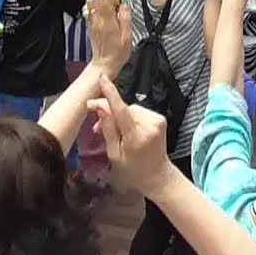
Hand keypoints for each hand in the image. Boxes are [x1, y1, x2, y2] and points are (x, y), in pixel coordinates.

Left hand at [85, 0, 132, 78]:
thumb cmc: (117, 53)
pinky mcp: (91, 26)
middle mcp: (98, 20)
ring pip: (90, 3)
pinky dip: (94, 2)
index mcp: (108, 22)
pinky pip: (89, 10)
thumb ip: (125, 19)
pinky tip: (100, 3)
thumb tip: (124, 6)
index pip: (104, 0)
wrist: (104, 64)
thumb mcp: (127, 37)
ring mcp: (92, 23)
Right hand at [88, 76, 175, 197]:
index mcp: (137, 137)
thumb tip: (100, 107)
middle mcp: (150, 126)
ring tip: (112, 131)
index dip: (111, 93)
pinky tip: (126, 129)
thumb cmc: (133, 170)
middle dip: (109, 113)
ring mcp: (157, 121)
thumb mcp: (114, 154)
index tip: (102, 79)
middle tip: (95, 127)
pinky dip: (129, 117)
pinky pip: (138, 112)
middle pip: (124, 108)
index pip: (122, 110)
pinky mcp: (160, 118)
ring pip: (130, 109)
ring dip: (119, 116)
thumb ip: (108, 129)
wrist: (158, 176)